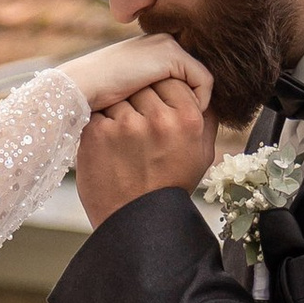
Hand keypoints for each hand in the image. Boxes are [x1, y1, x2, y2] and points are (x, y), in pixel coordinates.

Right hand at [67, 32, 211, 115]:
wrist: (77, 91)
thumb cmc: (97, 102)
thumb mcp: (131, 98)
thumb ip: (153, 98)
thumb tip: (184, 113)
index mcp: (153, 50)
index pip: (187, 78)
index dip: (186, 104)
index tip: (180, 128)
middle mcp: (163, 42)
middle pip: (196, 80)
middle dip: (193, 105)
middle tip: (187, 131)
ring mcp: (167, 46)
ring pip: (200, 82)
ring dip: (194, 106)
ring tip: (182, 127)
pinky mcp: (170, 56)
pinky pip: (204, 82)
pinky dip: (198, 103)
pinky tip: (180, 119)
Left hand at [76, 74, 216, 226]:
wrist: (136, 222)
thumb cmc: (170, 187)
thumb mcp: (201, 155)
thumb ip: (205, 119)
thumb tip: (203, 90)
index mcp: (188, 120)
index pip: (173, 80)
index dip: (164, 93)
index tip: (159, 111)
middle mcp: (160, 120)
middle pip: (145, 84)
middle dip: (141, 101)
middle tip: (140, 128)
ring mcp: (126, 125)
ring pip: (120, 96)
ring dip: (121, 112)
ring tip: (125, 139)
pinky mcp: (98, 133)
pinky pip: (99, 111)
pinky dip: (102, 124)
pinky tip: (110, 145)